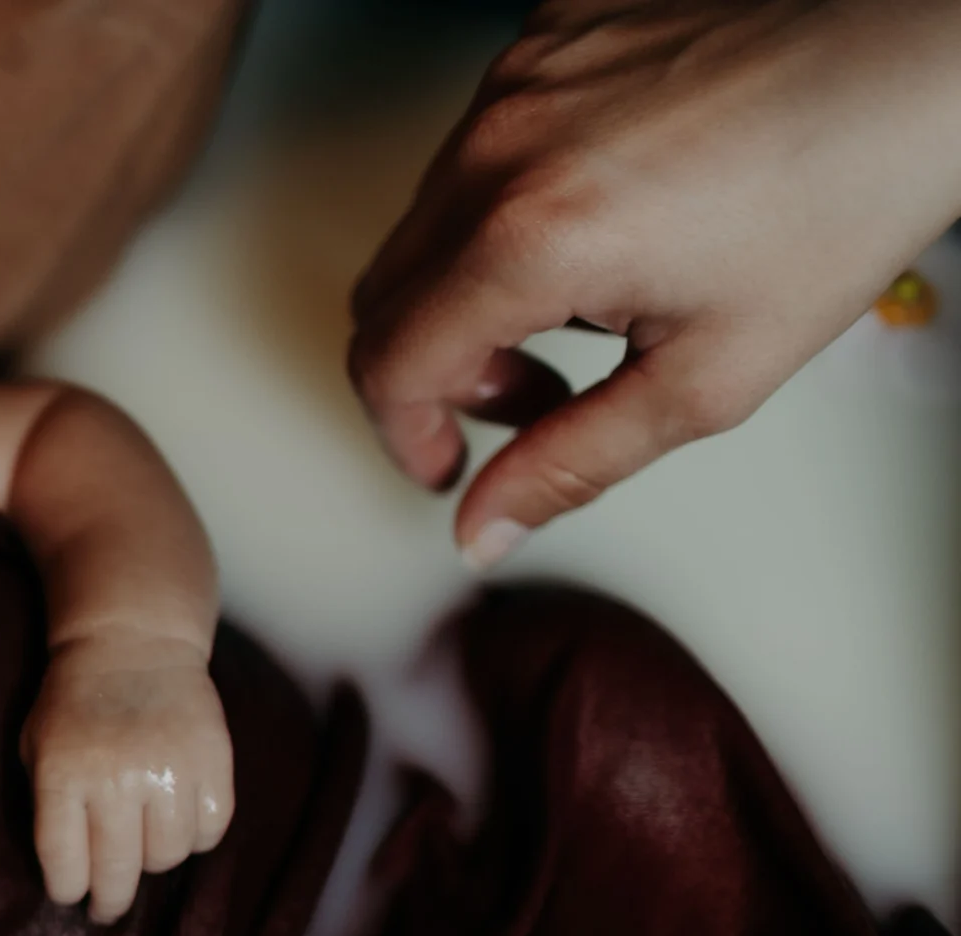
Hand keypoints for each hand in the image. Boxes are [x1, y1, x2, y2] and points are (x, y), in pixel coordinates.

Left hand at [22, 634, 233, 922]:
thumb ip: (46, 804)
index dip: (68, 891)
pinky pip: (210, 831)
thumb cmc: (74, 702)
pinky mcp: (213, 763)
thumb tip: (66, 872)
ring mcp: (168, 771)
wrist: (132, 642)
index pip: (64, 863)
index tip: (72, 898)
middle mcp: (116, 778)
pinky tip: (178, 821)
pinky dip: (196, 836)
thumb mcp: (37, 746)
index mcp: (64, 775)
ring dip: (153, 860)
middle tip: (107, 910)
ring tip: (143, 846)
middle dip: (110, 902)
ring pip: (167, 857)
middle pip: (118, 873)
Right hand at [349, 0, 960, 567]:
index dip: (406, 435)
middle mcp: (499, 145)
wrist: (916, 54)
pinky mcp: (546, 32)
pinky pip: (480, 140)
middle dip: (440, 367)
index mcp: (529, 239)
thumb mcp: (709, 376)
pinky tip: (609, 210)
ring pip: (428, 219)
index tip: (444, 464)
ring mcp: (517, 78)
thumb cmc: (846, 188)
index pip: (389, 363)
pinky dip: (513, 197)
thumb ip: (573, 463)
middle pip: (387, 292)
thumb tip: (487, 526)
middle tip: (532, 393)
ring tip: (592, 296)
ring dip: (477, 282)